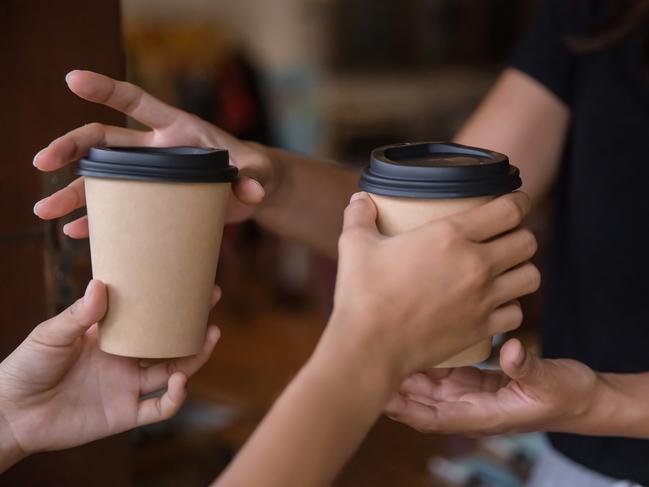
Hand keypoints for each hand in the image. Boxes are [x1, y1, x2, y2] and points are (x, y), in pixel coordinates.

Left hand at [0, 280, 219, 466]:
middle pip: (169, 341)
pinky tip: (181, 382)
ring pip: (174, 370)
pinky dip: (176, 397)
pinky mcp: (125, 414)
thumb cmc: (27, 366)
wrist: (12, 412)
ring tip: (210, 336)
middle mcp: (125, 360)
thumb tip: (100, 283)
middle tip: (211, 299)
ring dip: (195, 356)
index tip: (187, 279)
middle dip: (193, 322)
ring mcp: (128, 387)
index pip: (148, 315)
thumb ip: (79, 314)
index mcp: (111, 336)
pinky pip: (160, 408)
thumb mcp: (52, 334)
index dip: (168, 300)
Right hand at [32, 70, 275, 236]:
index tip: (73, 79)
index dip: (107, 89)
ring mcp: (150, 177)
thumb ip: (255, 175)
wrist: (252, 191)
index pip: (136, 103)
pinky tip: (76, 231)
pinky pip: (118, 209)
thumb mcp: (257, 171)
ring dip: (72, 192)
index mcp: (177, 129)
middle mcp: (155, 150)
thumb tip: (253, 191)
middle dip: (70, 148)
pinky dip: (97, 220)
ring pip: (102, 180)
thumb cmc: (254, 171)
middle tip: (42, 161)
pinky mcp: (153, 203)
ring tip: (44, 210)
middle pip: (104, 142)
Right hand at [320, 191, 540, 379]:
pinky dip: (510, 307)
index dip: (519, 202)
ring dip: (521, 269)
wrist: (370, 347)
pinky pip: (517, 313)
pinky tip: (495, 304)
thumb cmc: (362, 294)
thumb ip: (359, 216)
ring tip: (506, 270)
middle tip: (505, 237)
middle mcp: (475, 264)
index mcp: (450, 235)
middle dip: (520, 235)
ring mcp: (482, 299)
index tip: (515, 202)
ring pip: (531, 276)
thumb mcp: (355, 245)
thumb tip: (360, 199)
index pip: (509, 210)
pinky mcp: (481, 328)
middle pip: (528, 241)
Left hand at [385, 338, 599, 435]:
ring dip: (405, 375)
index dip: (406, 409)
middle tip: (367, 365)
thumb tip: (511, 350)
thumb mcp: (551, 382)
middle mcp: (470, 407)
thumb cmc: (567, 395)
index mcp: (483, 415)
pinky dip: (425, 362)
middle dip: (394, 390)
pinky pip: (443, 374)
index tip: (381, 397)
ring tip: (379, 352)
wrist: (581, 398)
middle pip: (422, 402)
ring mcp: (470, 394)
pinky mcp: (474, 381)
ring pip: (428, 388)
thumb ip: (529, 368)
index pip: (434, 417)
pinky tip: (410, 344)